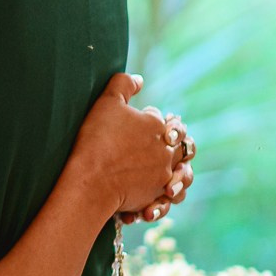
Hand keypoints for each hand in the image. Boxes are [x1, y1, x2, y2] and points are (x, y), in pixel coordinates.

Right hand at [68, 73, 183, 223]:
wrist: (92, 179)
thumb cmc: (97, 139)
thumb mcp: (107, 102)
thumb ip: (124, 84)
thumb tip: (139, 79)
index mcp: (157, 126)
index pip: (162, 119)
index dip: (152, 118)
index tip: (140, 121)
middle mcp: (167, 150)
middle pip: (181, 144)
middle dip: (173, 142)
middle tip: (161, 143)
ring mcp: (164, 174)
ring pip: (183, 172)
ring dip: (178, 170)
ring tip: (167, 170)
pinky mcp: (156, 195)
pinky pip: (170, 195)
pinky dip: (165, 194)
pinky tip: (156, 191)